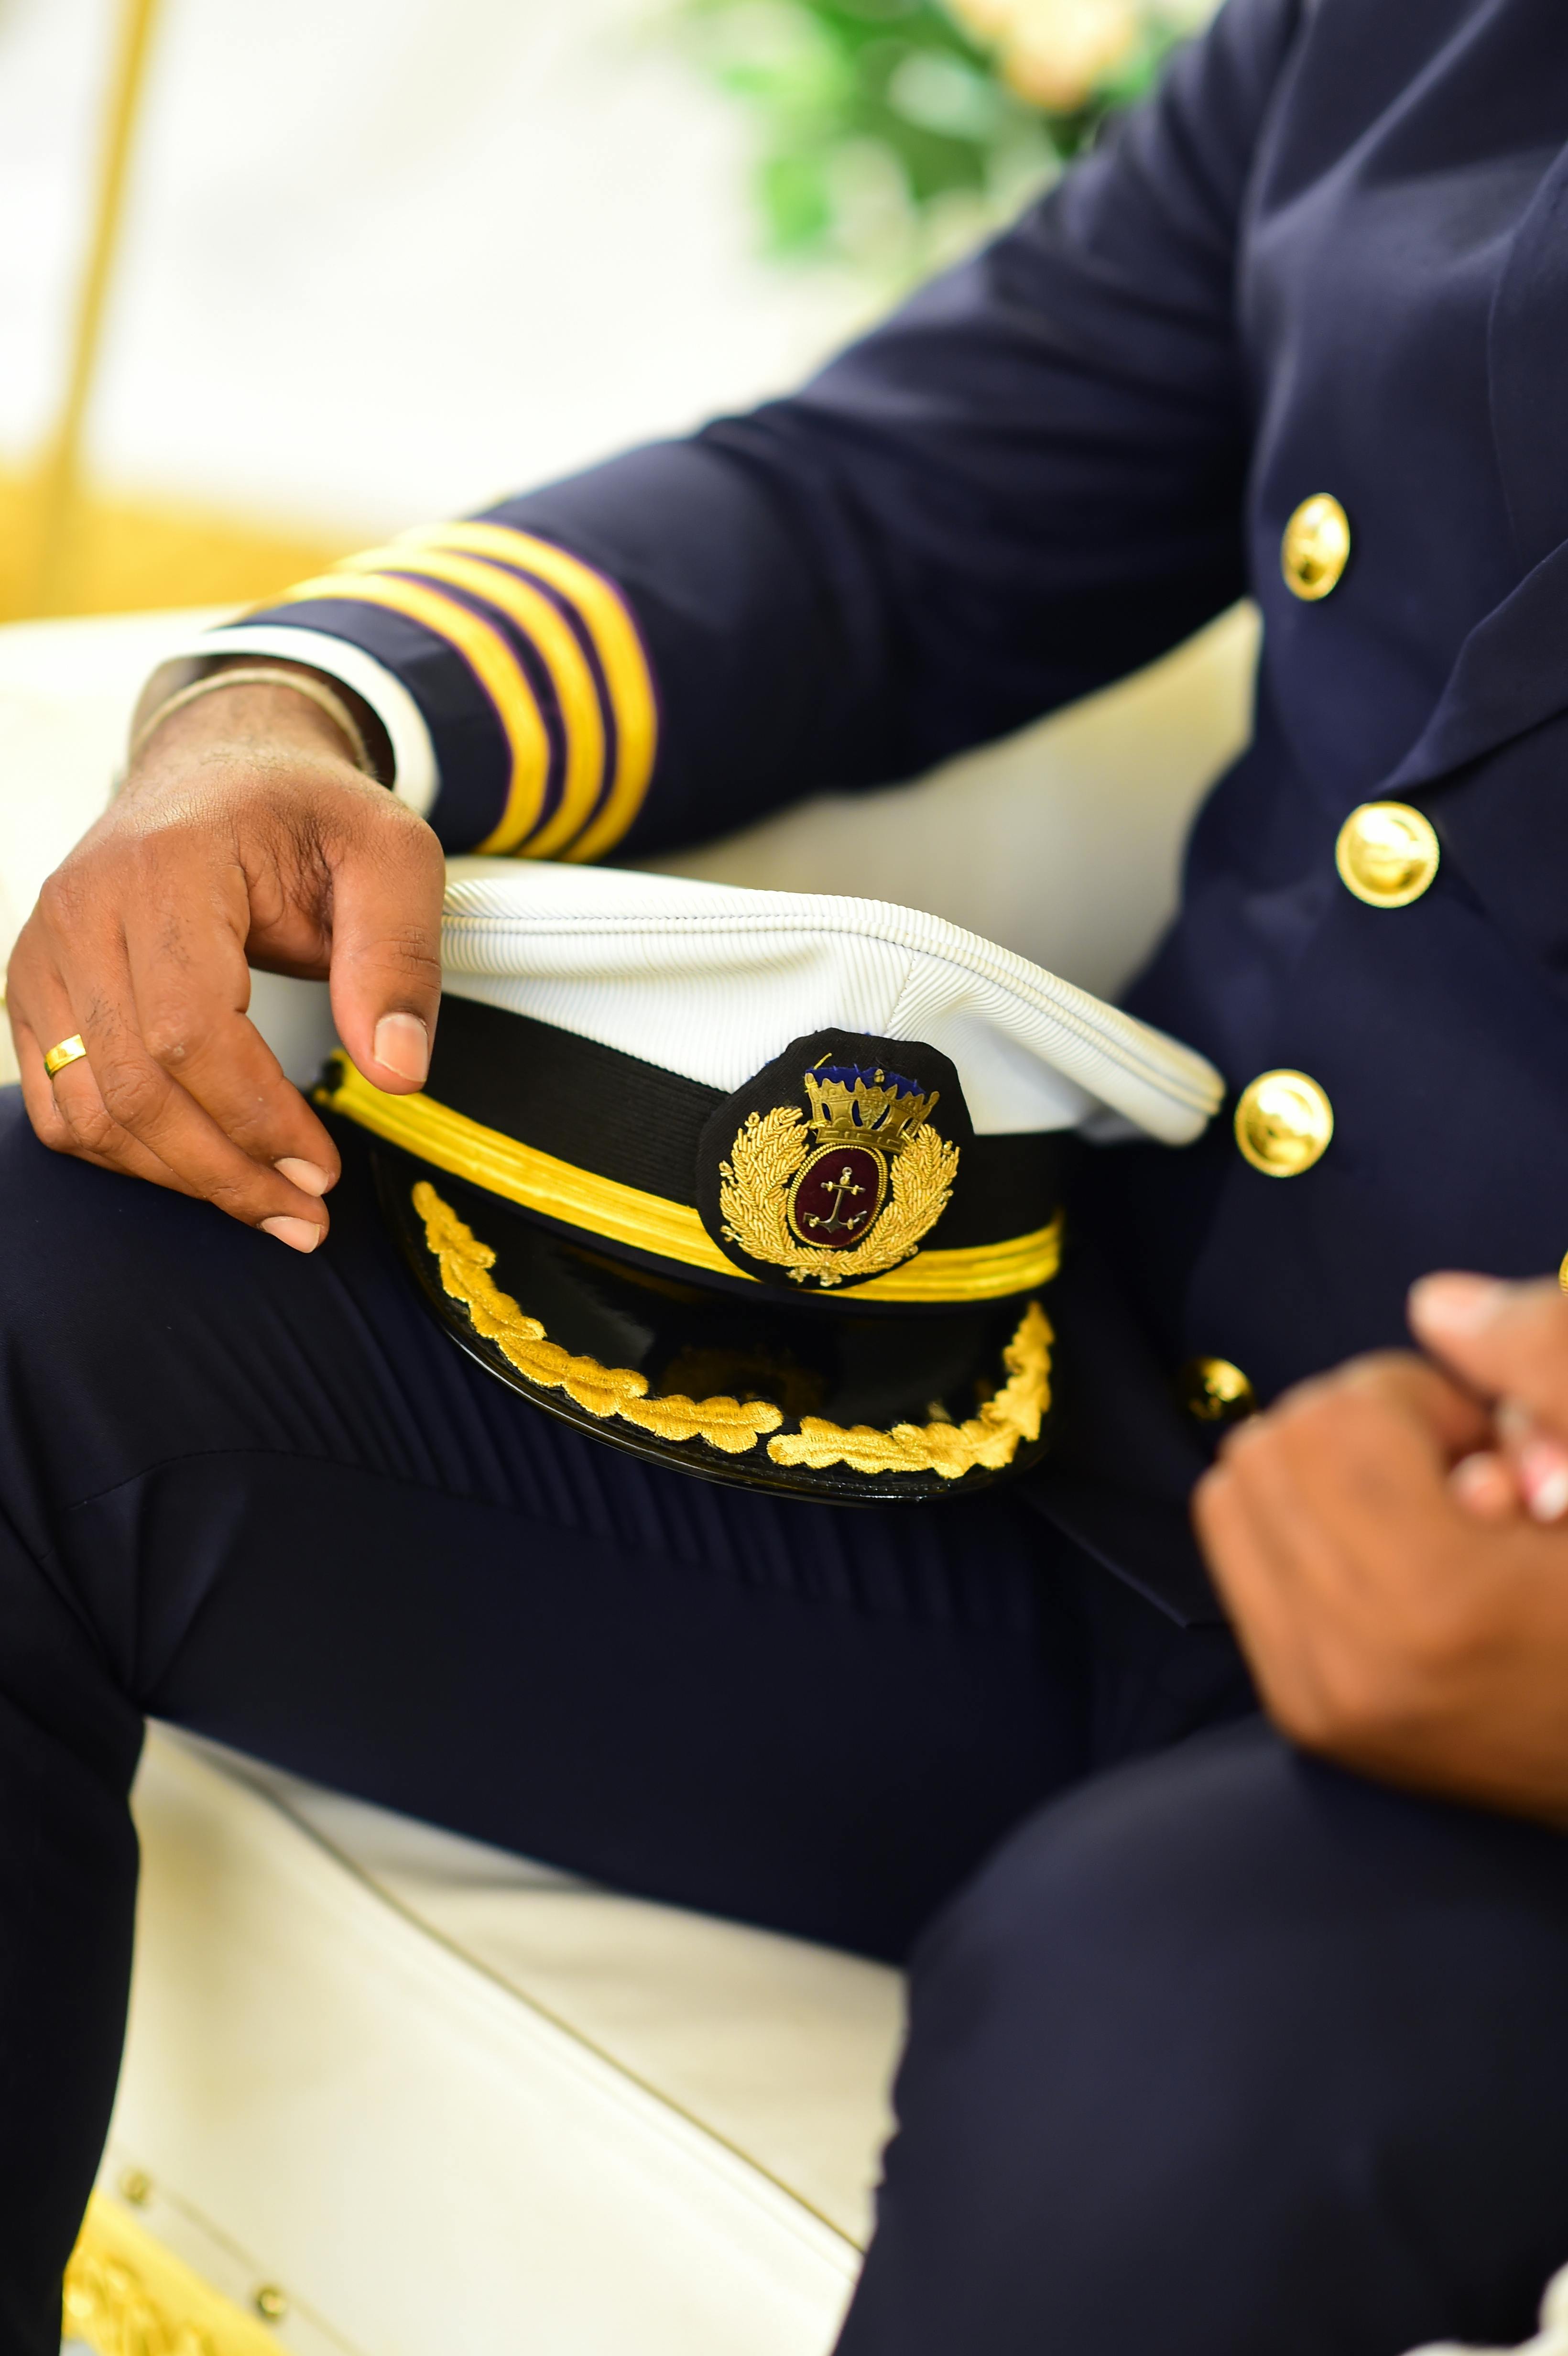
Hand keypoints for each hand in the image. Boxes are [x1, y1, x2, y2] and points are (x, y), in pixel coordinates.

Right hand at [6, 673, 442, 1249]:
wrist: (224, 770)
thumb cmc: (307, 812)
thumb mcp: (392, 855)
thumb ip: (400, 958)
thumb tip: (398, 1072)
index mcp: (164, 867)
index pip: (189, 1029)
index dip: (256, 1117)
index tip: (324, 1168)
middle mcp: (82, 909)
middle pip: (134, 1085)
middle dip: (227, 1170)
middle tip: (307, 1215)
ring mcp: (45, 952)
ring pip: (89, 1109)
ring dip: (180, 1178)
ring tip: (270, 1207)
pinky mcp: (36, 989)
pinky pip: (61, 1104)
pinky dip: (129, 1155)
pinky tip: (203, 1169)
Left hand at [1193, 1288, 1567, 1825]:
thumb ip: (1545, 1380)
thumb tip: (1435, 1303)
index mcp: (1434, 1598)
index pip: (1342, 1416)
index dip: (1416, 1398)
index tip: (1478, 1442)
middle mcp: (1350, 1655)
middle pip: (1271, 1442)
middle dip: (1358, 1427)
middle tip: (1446, 1474)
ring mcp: (1314, 1692)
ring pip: (1233, 1492)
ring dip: (1316, 1472)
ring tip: (1413, 1512)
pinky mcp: (1298, 1711)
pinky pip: (1235, 1559)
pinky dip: (1292, 1527)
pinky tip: (1378, 1552)